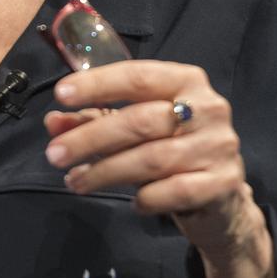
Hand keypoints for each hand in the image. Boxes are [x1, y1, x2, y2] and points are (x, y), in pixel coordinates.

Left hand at [44, 61, 272, 277]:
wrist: (223, 198)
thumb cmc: (172, 147)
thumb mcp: (134, 127)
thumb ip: (95, 119)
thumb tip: (53, 122)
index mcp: (185, 80)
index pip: (137, 76)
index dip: (97, 84)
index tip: (61, 95)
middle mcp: (208, 107)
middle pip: (139, 120)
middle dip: (90, 138)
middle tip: (54, 154)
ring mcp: (218, 145)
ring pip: (151, 158)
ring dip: (105, 172)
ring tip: (75, 181)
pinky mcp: (223, 182)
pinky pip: (173, 190)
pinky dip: (145, 197)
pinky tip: (131, 202)